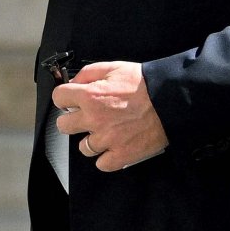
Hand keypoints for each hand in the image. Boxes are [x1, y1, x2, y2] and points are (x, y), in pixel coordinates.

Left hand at [54, 62, 169, 171]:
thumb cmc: (146, 84)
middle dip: (73, 120)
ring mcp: (107, 140)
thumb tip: (74, 82)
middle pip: (64, 126)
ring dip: (92, 141)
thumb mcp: (115, 67)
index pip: (59, 98)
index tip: (71, 101)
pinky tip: (115, 147)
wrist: (171, 100)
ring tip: (107, 133)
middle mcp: (94, 119)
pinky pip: (102, 164)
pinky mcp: (121, 155)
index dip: (65, 98)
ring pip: (83, 147)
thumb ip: (89, 73)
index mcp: (90, 96)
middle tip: (87, 118)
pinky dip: (107, 158)